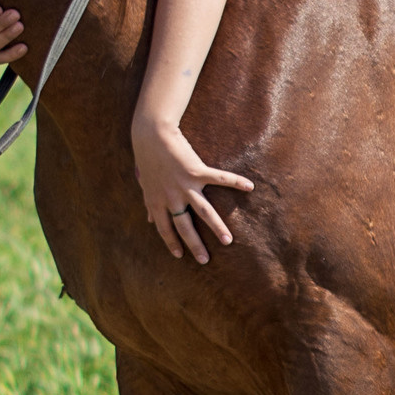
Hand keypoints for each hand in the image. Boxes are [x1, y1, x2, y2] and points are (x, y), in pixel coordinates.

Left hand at [133, 114, 252, 262]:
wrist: (151, 134)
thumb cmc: (147, 158)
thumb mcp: (145, 185)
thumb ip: (149, 203)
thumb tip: (148, 219)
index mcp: (157, 201)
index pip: (164, 228)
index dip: (171, 242)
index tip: (180, 256)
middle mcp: (171, 197)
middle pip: (184, 226)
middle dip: (194, 244)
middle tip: (204, 260)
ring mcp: (185, 186)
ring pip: (203, 212)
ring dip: (216, 227)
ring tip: (228, 241)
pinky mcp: (197, 171)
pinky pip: (219, 179)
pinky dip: (235, 182)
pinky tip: (250, 187)